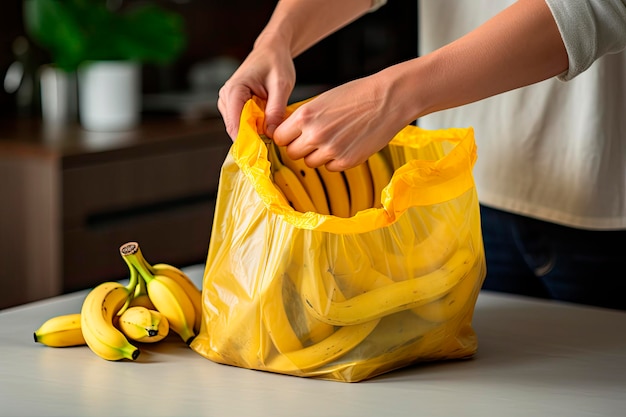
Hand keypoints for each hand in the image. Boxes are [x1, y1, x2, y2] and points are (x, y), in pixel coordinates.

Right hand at [217, 41, 295, 140]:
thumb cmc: (276, 63)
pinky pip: (243, 123)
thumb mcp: (281, 85)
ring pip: (239, 128)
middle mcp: (226, 97)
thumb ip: (276, 109)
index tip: (262, 152)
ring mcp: (227, 102)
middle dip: (253, 138)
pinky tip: (268, 122)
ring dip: (255, 132)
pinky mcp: (233, 106)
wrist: (272, 50)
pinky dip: (255, 127)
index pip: (235, 124)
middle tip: (273, 141)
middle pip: (235, 129)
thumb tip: (270, 133)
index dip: (247, 141)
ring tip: (272, 126)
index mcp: (234, 90)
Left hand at [273, 73, 409, 170]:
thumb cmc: (357, 95)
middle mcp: (315, 135)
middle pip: (292, 153)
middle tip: (315, 138)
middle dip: (301, 147)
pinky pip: (330, 168)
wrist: (388, 99)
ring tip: (334, 139)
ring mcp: (330, 150)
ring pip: (310, 163)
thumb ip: (304, 119)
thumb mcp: (322, 101)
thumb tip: (289, 134)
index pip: (279, 137)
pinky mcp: (346, 161)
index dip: (286, 137)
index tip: (293, 136)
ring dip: (318, 155)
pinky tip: (346, 145)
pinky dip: (335, 160)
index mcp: (305, 116)